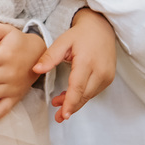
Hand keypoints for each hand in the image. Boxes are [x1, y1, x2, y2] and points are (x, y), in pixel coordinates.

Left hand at [34, 8, 115, 122]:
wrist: (101, 28)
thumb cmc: (80, 35)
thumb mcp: (62, 42)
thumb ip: (50, 57)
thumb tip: (36, 70)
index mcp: (87, 61)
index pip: (78, 87)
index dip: (70, 102)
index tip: (64, 114)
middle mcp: (100, 71)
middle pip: (84, 95)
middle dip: (70, 106)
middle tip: (57, 115)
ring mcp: (107, 76)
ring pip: (89, 95)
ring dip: (75, 102)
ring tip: (58, 103)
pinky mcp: (108, 78)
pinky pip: (94, 91)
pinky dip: (82, 95)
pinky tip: (71, 95)